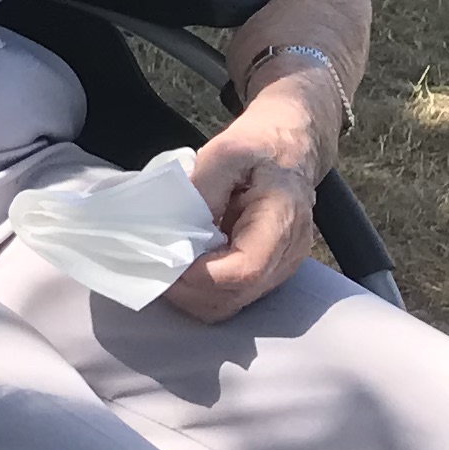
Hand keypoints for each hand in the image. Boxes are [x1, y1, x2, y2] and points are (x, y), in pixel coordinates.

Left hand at [163, 80, 332, 320]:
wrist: (291, 146)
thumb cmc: (259, 146)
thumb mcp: (225, 153)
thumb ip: (203, 189)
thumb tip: (179, 228)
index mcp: (282, 221)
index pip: (243, 271)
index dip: (199, 277)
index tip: (167, 261)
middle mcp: (288, 254)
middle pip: (234, 297)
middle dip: (189, 290)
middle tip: (157, 266)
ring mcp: (281, 267)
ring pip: (232, 304)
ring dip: (194, 294)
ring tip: (170, 265)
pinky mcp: (270, 271)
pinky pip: (234, 295)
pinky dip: (205, 290)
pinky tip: (188, 265)